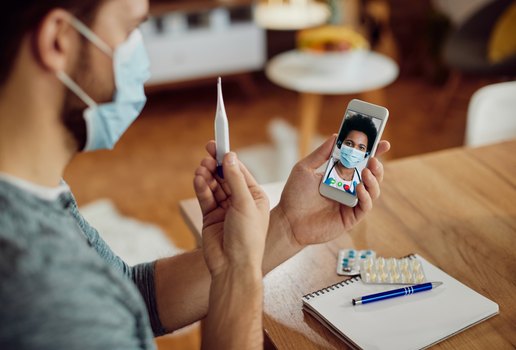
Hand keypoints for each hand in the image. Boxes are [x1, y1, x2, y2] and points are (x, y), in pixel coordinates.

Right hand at [194, 151, 269, 277]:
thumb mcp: (245, 204)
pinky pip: (205, 197)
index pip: (240, 171)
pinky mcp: (210, 217)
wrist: (233, 267)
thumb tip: (230, 157)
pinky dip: (201, 187)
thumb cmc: (248, 238)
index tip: (218, 143)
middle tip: (207, 153)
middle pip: (226, 176)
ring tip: (202, 168)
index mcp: (255, 197)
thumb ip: (235, 180)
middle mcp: (240, 201)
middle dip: (216, 165)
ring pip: (214, 185)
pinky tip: (198, 179)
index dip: (229, 157)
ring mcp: (224, 209)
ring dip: (208, 175)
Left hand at [278, 135, 389, 246]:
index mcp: (339, 175)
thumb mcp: (305, 169)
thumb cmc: (294, 195)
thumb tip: (336, 136)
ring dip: (373, 180)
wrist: (288, 220)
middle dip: (377, 167)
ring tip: (367, 171)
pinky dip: (365, 196)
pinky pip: (365, 206)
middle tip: (374, 159)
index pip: (360, 162)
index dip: (373, 153)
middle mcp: (348, 188)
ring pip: (373, 191)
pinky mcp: (350, 217)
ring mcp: (350, 203)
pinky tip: (359, 188)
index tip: (383, 143)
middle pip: (371, 176)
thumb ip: (321, 153)